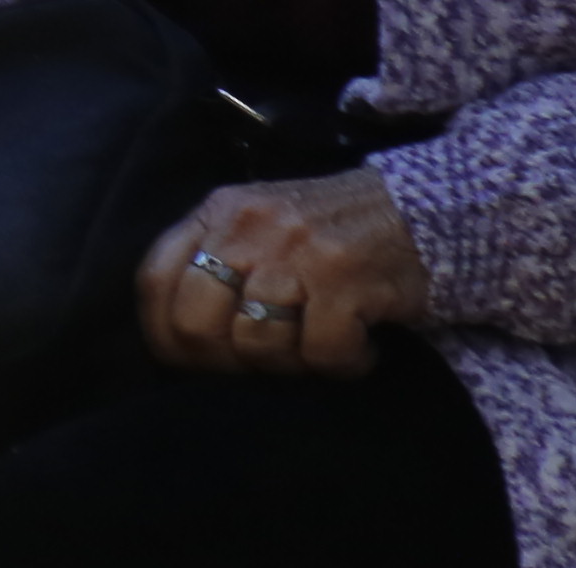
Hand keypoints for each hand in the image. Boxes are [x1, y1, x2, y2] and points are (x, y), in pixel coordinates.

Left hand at [137, 171, 429, 379]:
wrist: (420, 210)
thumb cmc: (330, 230)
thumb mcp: (259, 225)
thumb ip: (216, 259)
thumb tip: (179, 333)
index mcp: (218, 212)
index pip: (155, 279)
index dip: (163, 334)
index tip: (188, 364)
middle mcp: (248, 227)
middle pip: (195, 321)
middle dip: (223, 362)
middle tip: (260, 366)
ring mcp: (295, 250)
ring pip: (258, 343)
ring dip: (291, 365)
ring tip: (318, 348)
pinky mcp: (344, 277)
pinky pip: (323, 353)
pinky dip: (343, 365)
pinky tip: (360, 349)